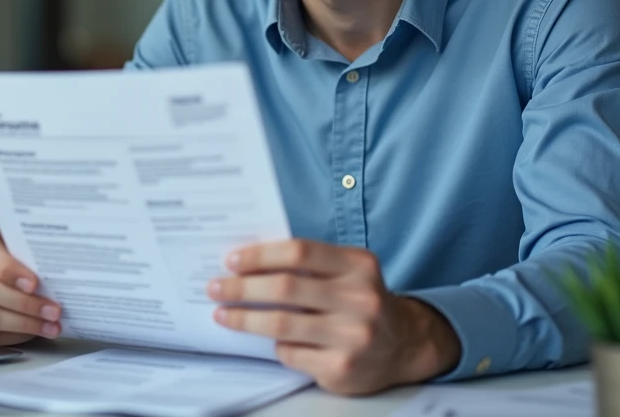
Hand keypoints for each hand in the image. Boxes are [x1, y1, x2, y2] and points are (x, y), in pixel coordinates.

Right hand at [0, 224, 61, 345]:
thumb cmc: (6, 247)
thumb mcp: (17, 239)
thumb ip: (29, 252)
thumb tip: (59, 276)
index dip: (11, 271)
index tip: (35, 284)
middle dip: (24, 304)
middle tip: (53, 312)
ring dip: (23, 325)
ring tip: (50, 327)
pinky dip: (11, 336)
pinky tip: (32, 332)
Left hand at [207, 239, 460, 394]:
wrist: (403, 345)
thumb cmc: (360, 300)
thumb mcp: (348, 271)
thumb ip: (309, 264)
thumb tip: (248, 263)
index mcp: (358, 265)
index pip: (300, 251)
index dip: (261, 255)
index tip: (232, 260)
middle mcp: (360, 299)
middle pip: (286, 288)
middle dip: (242, 288)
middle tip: (216, 287)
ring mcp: (353, 336)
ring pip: (282, 324)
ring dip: (245, 318)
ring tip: (223, 314)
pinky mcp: (342, 367)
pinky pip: (291, 353)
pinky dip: (275, 345)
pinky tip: (268, 341)